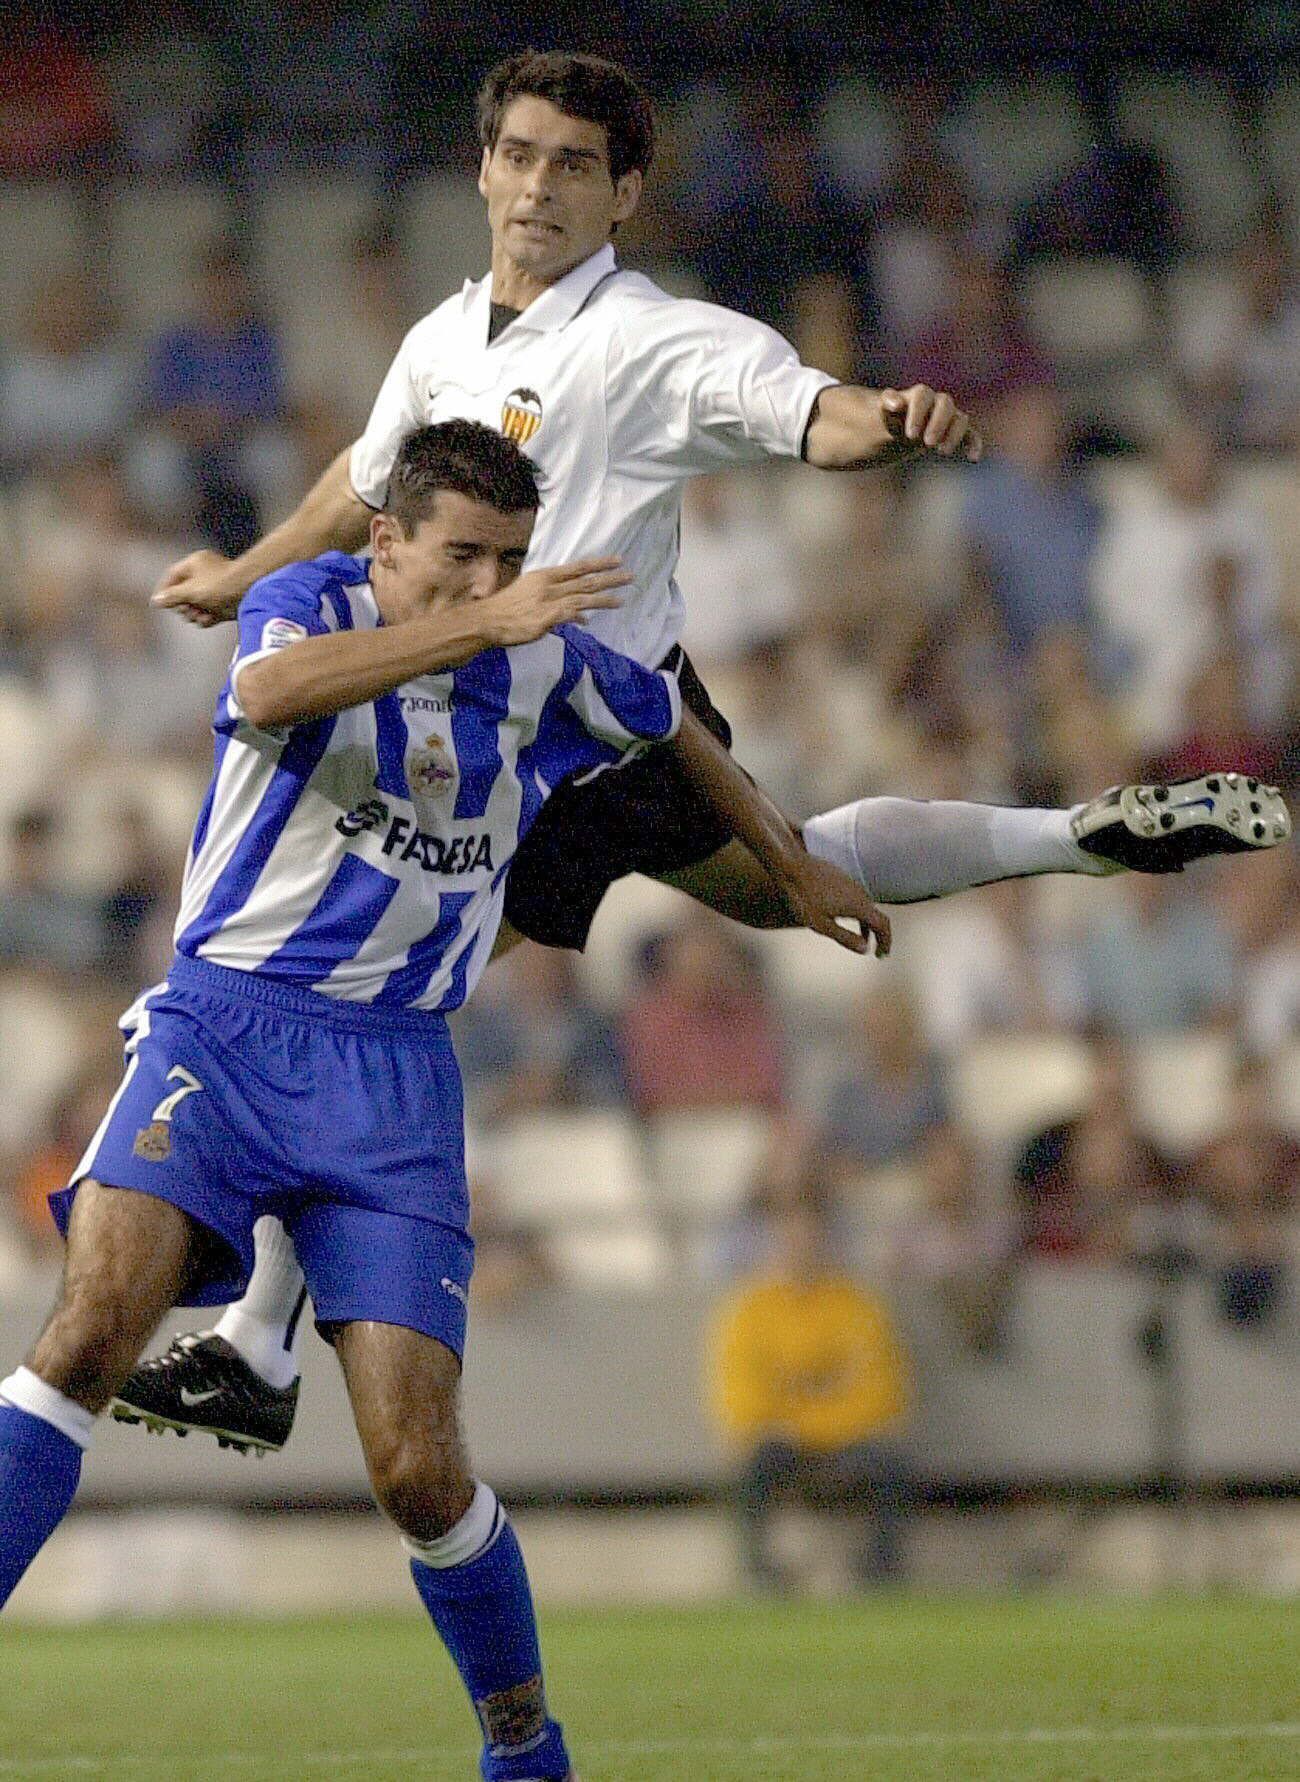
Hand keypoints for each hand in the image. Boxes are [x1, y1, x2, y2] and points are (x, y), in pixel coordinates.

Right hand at [152, 550, 241, 626]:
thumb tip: (157, 601)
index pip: (172, 576)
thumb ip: (172, 596)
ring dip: (195, 614)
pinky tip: (209, 620)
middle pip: (183, 593)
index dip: (165, 590)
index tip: (160, 604)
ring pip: (196, 605)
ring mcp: (215, 588)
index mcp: (195, 563)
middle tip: (187, 610)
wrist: (250, 591)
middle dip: (184, 606)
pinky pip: (209, 611)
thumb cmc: (221, 585)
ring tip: (199, 616)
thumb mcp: (190, 591)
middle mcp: (204, 573)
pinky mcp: (224, 602)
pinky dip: (207, 617)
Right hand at [479, 559, 630, 646]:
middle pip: (585, 580)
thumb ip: (556, 604)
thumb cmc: (507, 609)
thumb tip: (580, 615)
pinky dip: (581, 615)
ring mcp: (548, 601)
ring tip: (622, 597)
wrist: (487, 619)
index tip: (616, 560)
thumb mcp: (530, 597)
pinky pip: (568, 614)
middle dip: (609, 578)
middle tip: (630, 575)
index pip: (577, 568)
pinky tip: (590, 619)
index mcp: (544, 576)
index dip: (598, 564)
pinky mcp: (545, 617)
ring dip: (603, 597)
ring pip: (582, 596)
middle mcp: (549, 585)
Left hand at [776, 848, 891, 957]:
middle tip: (876, 950)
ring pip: (866, 906)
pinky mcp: (841, 877)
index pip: (883, 925)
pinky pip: (857, 898)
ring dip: (868, 924)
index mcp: (858, 905)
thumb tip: (865, 949)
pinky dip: (858, 912)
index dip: (886, 942)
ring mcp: (850, 882)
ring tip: (862, 938)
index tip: (882, 955)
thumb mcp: (822, 925)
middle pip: (876, 915)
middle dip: (879, 934)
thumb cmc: (803, 896)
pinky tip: (845, 917)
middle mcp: (859, 892)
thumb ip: (845, 938)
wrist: (791, 865)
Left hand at [881, 386, 981, 461]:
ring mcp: (948, 417)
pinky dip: (974, 444)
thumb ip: (887, 405)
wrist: (897, 430)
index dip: (918, 413)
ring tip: (942, 451)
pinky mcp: (955, 433)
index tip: (910, 435)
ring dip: (955, 434)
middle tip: (928, 443)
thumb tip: (895, 404)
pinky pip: (970, 435)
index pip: (922, 395)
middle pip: (945, 403)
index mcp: (917, 396)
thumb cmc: (889, 420)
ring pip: (960, 418)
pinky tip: (973, 458)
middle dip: (938, 422)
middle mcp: (936, 403)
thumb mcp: (883, 413)